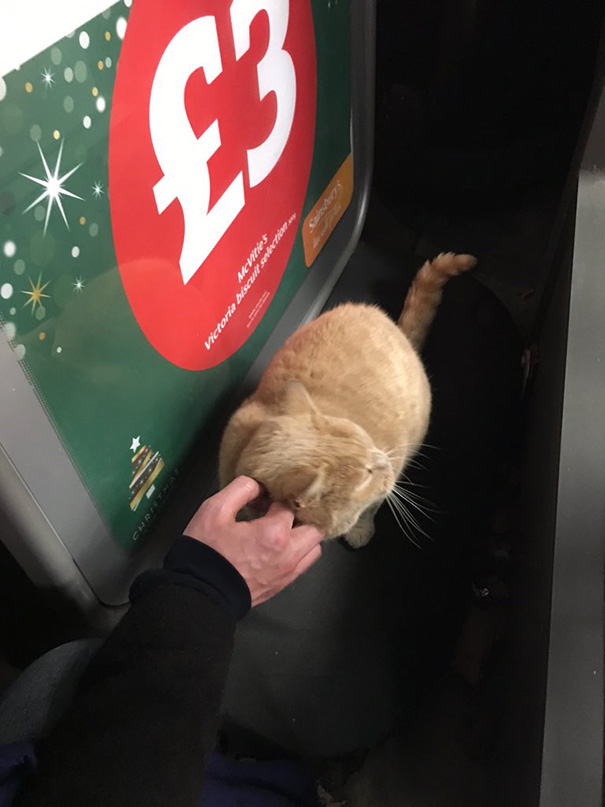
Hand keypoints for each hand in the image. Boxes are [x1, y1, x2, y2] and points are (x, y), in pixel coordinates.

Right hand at [185, 476, 323, 605]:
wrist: (199, 593)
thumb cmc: (206, 552)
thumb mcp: (215, 510)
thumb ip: (240, 489)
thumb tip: (258, 485)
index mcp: (275, 533)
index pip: (289, 505)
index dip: (276, 498)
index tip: (262, 499)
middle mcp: (289, 554)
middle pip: (314, 527)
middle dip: (300, 516)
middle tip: (281, 511)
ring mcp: (287, 573)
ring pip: (313, 549)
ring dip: (303, 536)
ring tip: (282, 530)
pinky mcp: (281, 586)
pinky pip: (302, 565)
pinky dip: (297, 553)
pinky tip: (277, 548)